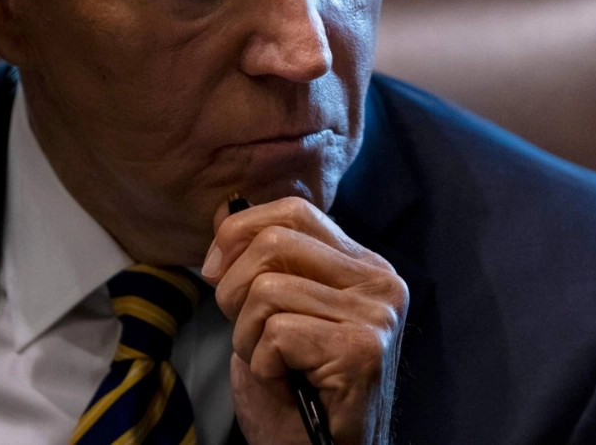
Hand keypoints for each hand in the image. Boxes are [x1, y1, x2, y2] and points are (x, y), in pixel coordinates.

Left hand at [202, 197, 408, 444]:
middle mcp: (380, 282)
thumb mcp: (276, 309)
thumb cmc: (297, 386)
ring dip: (248, 336)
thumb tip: (226, 209)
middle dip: (233, 290)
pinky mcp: (362, 350)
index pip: (296, 211)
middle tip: (246, 332)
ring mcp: (376, 316)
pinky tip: (285, 381)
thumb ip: (265, 259)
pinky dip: (262, 364)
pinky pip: (277, 333)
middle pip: (274, 243)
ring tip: (273, 363)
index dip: (241, 230)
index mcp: (365, 265)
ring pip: (267, 291)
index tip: (215, 269)